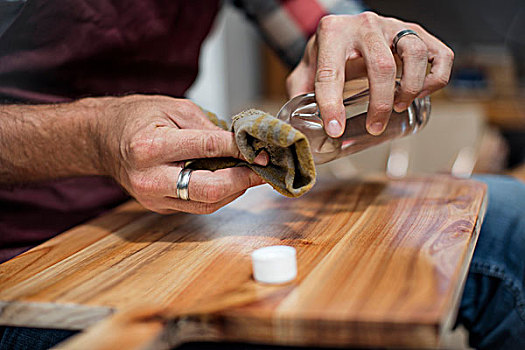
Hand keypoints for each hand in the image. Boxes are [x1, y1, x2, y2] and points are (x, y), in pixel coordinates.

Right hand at [99, 95, 266, 213]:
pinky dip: (218, 194)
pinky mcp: (158, 206)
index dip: (240, 151)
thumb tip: (243, 144)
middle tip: (263, 171)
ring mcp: (153, 197)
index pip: (208, 149)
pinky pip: (196, 205)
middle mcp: (150, 177)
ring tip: (251, 175)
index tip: (262, 150)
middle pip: (209, 190)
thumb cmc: (137, 117)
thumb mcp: (175, 108)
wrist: (102, 138)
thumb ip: (209, 128)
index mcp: (151, 146)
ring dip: (235, 191)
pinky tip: (230, 181)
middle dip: (243, 181)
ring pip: (206, 204)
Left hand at [286, 12, 453, 136]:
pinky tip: (421, 92)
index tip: (335, 129)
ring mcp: (394, 26)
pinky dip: (436, 78)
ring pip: (415, 54)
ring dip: (410, 88)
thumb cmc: (327, 53)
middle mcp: (365, 25)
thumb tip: (299, 128)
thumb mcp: (305, 70)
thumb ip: (299, 94)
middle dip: (379, 104)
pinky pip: (440, 54)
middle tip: (374, 127)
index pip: (331, 72)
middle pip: (382, 65)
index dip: (331, 105)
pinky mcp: (417, 33)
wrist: (347, 29)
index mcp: (332, 33)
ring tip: (398, 106)